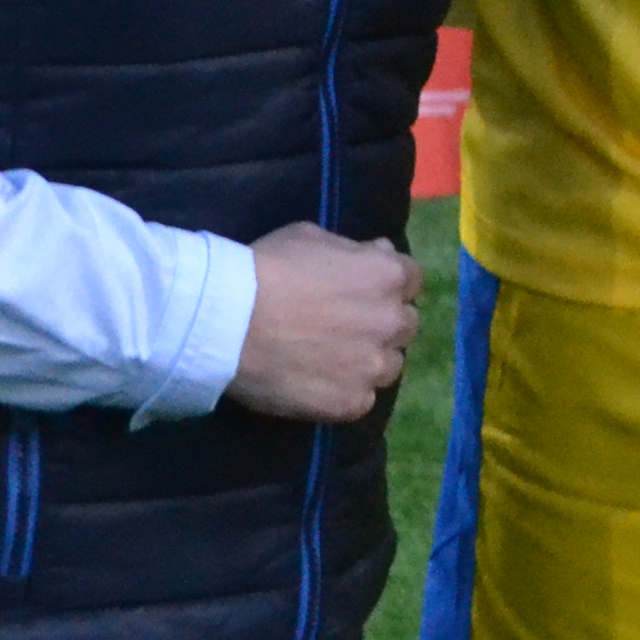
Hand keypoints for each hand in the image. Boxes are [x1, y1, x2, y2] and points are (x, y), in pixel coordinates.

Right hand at [227, 222, 422, 421]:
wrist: (227, 323)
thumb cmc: (267, 269)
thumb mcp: (312, 237)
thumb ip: (355, 250)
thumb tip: (379, 254)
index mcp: (387, 276)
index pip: (411, 280)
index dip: (388, 284)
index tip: (365, 291)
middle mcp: (391, 322)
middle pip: (405, 325)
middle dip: (383, 322)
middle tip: (346, 326)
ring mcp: (373, 366)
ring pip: (389, 366)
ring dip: (369, 360)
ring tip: (332, 359)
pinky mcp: (351, 402)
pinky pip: (362, 399)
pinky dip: (346, 391)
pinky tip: (319, 382)